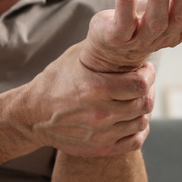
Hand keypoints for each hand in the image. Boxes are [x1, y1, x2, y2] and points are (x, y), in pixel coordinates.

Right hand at [26, 44, 154, 156]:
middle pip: (144, 103)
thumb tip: (124, 34)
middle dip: (148, 90)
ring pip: (142, 122)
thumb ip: (101, 49)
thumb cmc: (54, 82)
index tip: (145, 69)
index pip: (140, 84)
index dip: (148, 74)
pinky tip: (132, 118)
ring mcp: (101, 134)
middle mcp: (100, 113)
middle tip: (144, 83)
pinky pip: (134, 141)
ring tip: (137, 99)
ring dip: (144, 109)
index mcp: (95, 88)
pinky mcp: (100, 147)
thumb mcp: (74, 58)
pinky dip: (139, 129)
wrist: (32, 115)